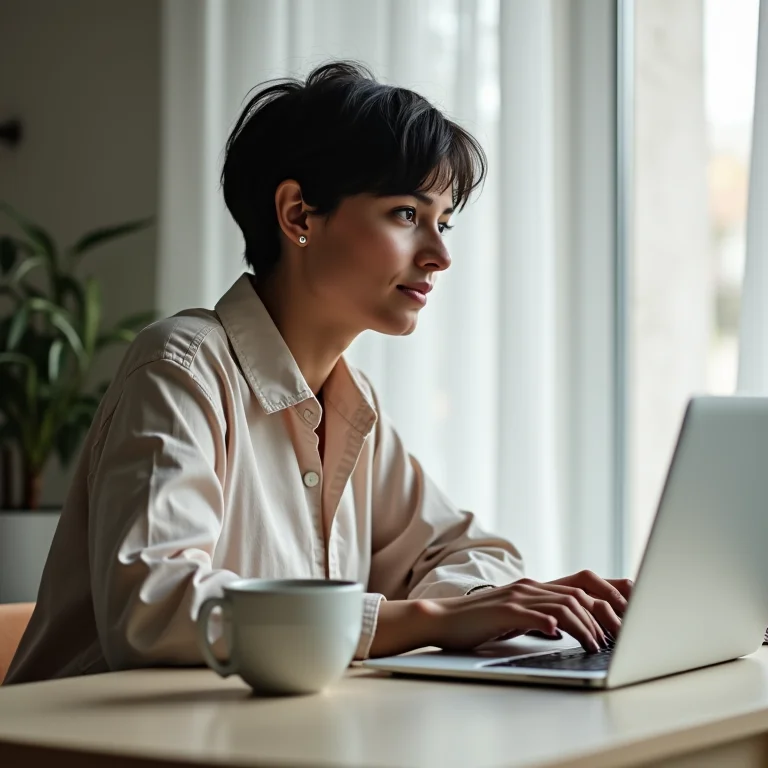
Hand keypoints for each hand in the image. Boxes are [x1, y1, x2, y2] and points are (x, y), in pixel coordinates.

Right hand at [422, 570, 633, 653]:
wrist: (442, 619)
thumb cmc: (477, 623)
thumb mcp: (513, 616)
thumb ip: (536, 616)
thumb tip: (561, 628)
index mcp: (533, 587)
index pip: (579, 590)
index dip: (604, 605)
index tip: (621, 625)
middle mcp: (528, 587)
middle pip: (577, 596)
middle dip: (602, 618)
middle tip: (617, 640)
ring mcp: (516, 597)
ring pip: (561, 606)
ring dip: (583, 628)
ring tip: (594, 646)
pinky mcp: (502, 612)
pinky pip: (532, 614)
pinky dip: (549, 623)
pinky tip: (558, 634)